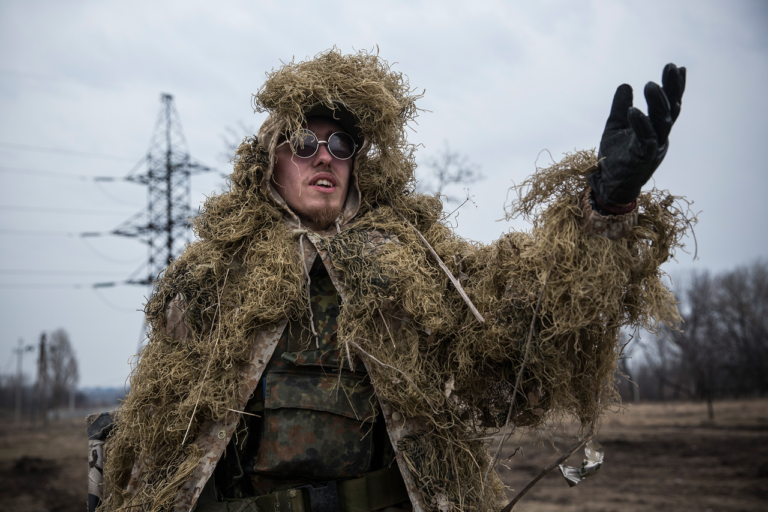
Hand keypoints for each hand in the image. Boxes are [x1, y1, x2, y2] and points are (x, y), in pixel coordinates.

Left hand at [588, 63, 685, 206]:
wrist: (608, 185)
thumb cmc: (614, 158)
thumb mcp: (615, 127)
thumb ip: (621, 108)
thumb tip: (625, 85)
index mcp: (655, 130)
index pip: (669, 106)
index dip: (675, 88)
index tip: (678, 68)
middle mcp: (659, 137)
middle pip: (671, 110)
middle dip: (672, 88)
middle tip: (671, 67)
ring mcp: (653, 148)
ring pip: (661, 123)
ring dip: (657, 103)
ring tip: (650, 84)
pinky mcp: (642, 159)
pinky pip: (645, 140)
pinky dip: (641, 124)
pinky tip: (634, 111)